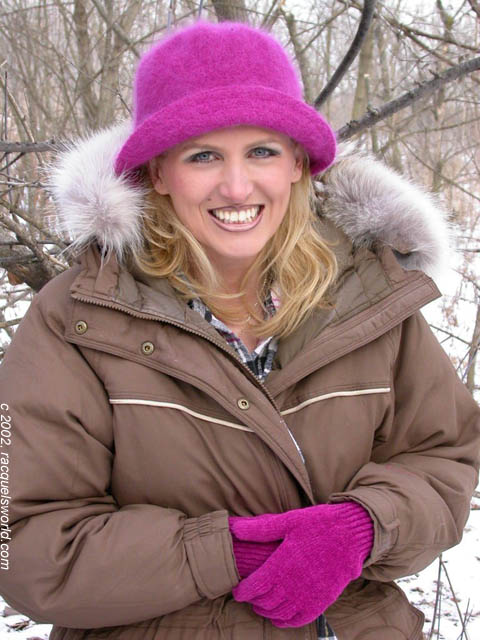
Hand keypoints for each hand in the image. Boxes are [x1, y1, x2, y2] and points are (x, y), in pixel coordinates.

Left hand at [229, 502, 373, 627]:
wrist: (351, 534)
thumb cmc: (318, 524)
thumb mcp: (289, 521)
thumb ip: (261, 529)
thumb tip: (235, 528)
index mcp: (283, 564)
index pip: (255, 587)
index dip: (242, 592)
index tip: (237, 590)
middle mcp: (295, 584)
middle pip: (265, 602)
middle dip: (253, 601)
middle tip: (248, 595)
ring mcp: (309, 595)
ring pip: (280, 614)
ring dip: (266, 612)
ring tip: (261, 604)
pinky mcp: (321, 602)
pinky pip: (299, 620)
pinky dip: (286, 622)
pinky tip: (280, 616)